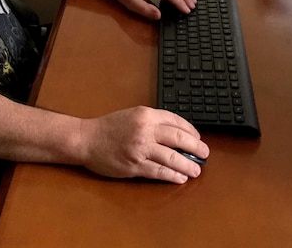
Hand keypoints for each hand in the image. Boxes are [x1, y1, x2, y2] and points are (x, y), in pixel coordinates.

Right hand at [77, 106, 208, 183]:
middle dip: (196, 148)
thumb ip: (152, 121)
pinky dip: (172, 175)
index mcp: (145, 115)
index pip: (176, 121)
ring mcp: (140, 149)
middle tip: (205, 154)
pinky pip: (159, 171)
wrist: (86, 139)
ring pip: (172, 158)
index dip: (191, 131)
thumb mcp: (132, 115)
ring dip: (188, 165)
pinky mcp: (134, 166)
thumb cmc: (108, 127)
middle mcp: (144, 130)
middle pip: (179, 139)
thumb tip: (175, 133)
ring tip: (196, 170)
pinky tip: (180, 178)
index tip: (197, 138)